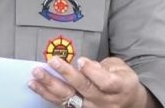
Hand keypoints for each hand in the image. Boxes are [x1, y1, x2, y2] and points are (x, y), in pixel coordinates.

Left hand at [28, 56, 154, 107]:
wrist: (128, 102)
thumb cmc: (122, 81)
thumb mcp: (119, 68)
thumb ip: (103, 66)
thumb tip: (85, 65)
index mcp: (119, 87)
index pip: (106, 82)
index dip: (92, 72)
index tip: (80, 61)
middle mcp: (105, 101)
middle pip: (84, 89)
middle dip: (66, 75)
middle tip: (52, 62)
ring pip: (69, 99)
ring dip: (50, 86)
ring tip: (36, 75)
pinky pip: (62, 104)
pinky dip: (47, 94)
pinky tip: (36, 86)